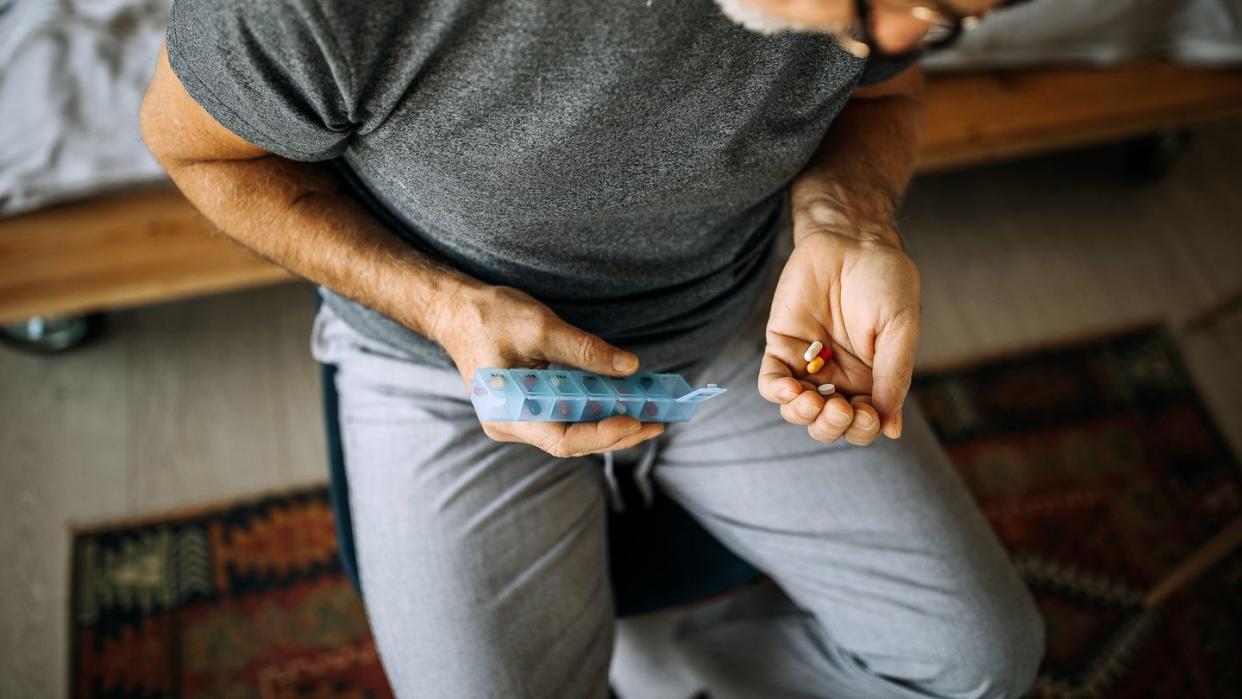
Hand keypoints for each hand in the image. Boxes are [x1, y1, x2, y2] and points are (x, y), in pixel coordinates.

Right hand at [429, 283, 664, 456]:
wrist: (454, 310)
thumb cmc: (489, 316)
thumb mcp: (540, 327)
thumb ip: (585, 350)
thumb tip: (630, 367)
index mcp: (508, 413)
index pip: (564, 439)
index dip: (603, 435)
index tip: (637, 420)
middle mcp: (511, 425)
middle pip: (572, 441)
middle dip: (617, 433)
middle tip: (658, 421)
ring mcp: (517, 419)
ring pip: (571, 431)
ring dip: (609, 423)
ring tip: (649, 414)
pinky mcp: (525, 408)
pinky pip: (564, 417)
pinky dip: (594, 411)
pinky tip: (621, 402)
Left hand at [759, 228, 919, 444]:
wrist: (852, 239)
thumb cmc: (884, 280)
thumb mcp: (899, 329)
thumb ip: (893, 377)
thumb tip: (891, 430)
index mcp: (872, 379)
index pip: (863, 424)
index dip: (862, 429)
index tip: (867, 413)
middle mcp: (838, 377)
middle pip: (827, 424)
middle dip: (832, 427)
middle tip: (840, 409)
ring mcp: (808, 364)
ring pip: (797, 410)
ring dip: (804, 415)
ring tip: (813, 401)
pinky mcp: (782, 345)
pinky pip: (772, 382)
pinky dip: (778, 393)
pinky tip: (791, 389)